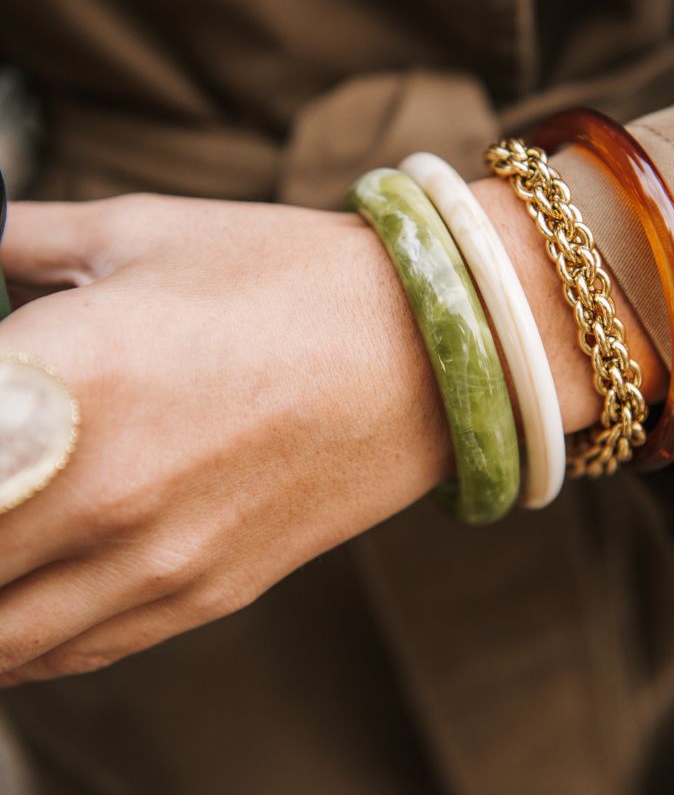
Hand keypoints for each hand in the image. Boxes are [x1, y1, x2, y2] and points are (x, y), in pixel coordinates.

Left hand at [0, 193, 455, 684]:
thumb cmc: (288, 279)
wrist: (423, 350)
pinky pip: (61, 652)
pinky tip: (13, 602)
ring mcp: (151, 557)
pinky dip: (12, 639)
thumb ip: (24, 237)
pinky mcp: (200, 595)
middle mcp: (96, 485)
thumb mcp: (145, 231)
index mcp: (69, 372)